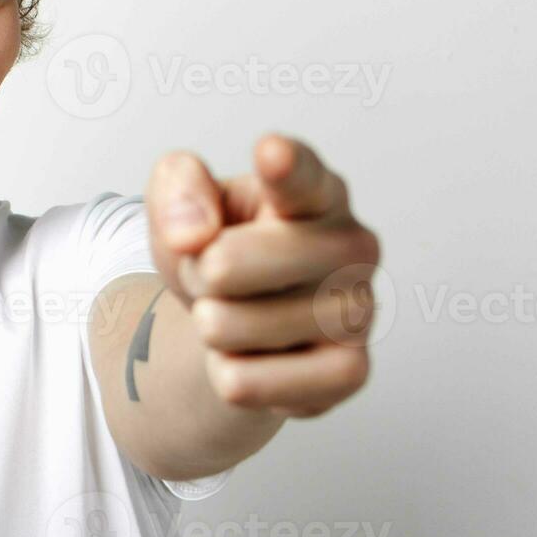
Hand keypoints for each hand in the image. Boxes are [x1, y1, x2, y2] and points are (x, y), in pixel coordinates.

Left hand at [145, 134, 380, 418]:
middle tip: (214, 270)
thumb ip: (178, 189)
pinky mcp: (350, 371)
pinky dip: (227, 374)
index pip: (301, 177)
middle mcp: (350, 244)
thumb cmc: (218, 244)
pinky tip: (247, 358)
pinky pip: (247, 383)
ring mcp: (358, 309)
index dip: (284, 168)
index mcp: (313, 190)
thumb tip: (192, 235)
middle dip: (194, 272)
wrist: (235, 320)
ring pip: (226, 327)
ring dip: (209, 325)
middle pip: (225, 264)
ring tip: (233, 311)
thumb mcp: (181, 200)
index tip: (270, 154)